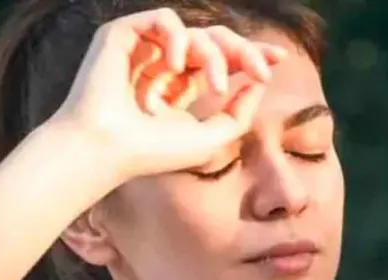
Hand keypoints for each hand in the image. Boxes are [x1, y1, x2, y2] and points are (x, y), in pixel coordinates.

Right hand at [48, 8, 285, 185]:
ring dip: (214, 56)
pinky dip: (178, 38)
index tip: (279, 60)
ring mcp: (143, 48)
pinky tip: (175, 66)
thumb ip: (238, 114)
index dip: (250, 55)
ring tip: (215, 86)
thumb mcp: (210, 139)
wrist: (108, 151)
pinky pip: (164, 19)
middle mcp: (162, 64)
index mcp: (179, 86)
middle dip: (244, 51)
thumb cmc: (152, 153)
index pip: (220, 60)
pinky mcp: (122, 35)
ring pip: (195, 32)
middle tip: (262, 69)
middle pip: (214, 40)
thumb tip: (258, 84)